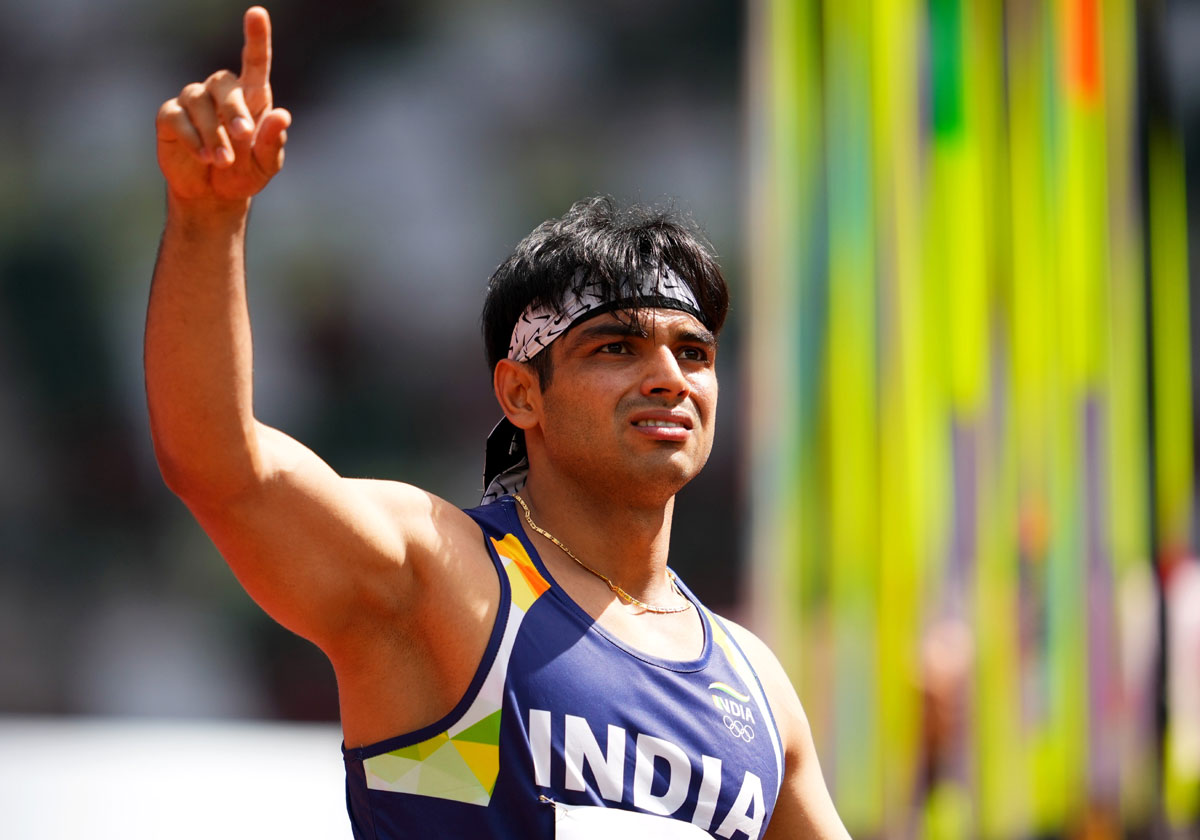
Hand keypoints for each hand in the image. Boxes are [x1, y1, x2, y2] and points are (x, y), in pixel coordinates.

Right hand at [156, 6, 291, 201]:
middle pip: (223, 82)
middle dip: (234, 109)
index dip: (256, 37)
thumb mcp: (266, 164)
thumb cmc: (245, 173)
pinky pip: (177, 117)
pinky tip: (203, 156)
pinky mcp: (171, 116)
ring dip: (213, 133)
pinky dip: (192, 137)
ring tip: (223, 160)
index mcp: (252, 98)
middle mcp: (221, 93)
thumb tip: (283, 116)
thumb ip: (273, 142)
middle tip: (243, 136)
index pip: (255, 62)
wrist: (214, 195)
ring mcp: (194, 102)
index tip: (257, 13)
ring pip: (199, 101)